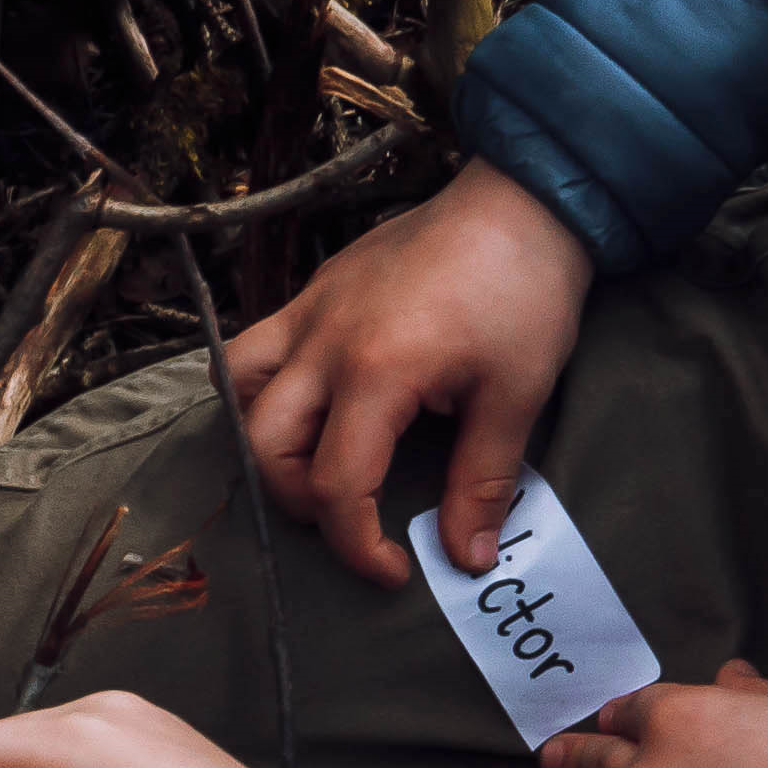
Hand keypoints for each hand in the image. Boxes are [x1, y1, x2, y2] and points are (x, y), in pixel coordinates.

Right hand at [230, 160, 597, 585]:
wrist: (525, 199)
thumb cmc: (527, 293)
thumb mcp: (517, 393)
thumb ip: (483, 479)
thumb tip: (468, 555)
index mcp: (375, 375)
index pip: (335, 485)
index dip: (357, 544)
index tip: (393, 569)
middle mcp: (322, 346)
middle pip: (267, 448)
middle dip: (303, 501)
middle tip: (357, 514)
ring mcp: (308, 313)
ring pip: (239, 391)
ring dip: (266, 439)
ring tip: (313, 457)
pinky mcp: (312, 291)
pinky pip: (256, 347)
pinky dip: (264, 385)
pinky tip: (311, 397)